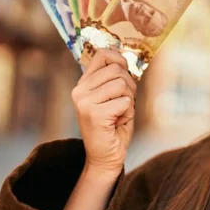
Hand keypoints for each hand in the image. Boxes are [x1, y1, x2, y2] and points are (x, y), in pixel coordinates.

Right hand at [71, 49, 136, 172]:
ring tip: (119, 113)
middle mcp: (80, 90)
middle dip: (130, 86)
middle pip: (117, 70)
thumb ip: (116, 78)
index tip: (125, 74)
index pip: (103, 54)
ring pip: (122, 84)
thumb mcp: (114, 97)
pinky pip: (125, 102)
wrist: (106, 155)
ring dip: (129, 101)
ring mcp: (84, 102)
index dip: (120, 60)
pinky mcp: (93, 114)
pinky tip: (117, 122)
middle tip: (123, 103)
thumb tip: (126, 58)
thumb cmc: (114, 125)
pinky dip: (128, 112)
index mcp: (84, 83)